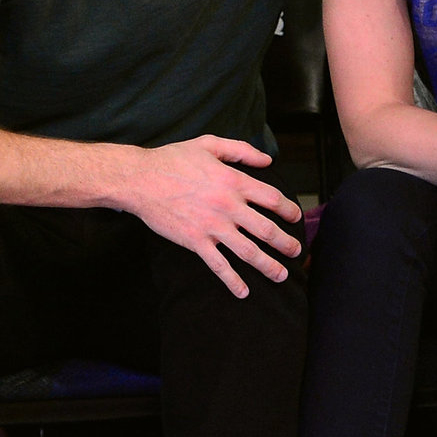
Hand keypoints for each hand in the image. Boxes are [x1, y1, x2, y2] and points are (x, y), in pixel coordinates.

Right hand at [126, 135, 301, 296]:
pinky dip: (233, 281)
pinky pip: (219, 266)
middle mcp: (228, 206)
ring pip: (249, 252)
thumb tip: (267, 160)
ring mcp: (213, 226)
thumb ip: (241, 150)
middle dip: (286, 243)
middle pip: (267, 229)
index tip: (295, 218)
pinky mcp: (196, 241)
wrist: (140, 179)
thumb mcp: (209, 144)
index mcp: (234, 181)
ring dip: (269, 266)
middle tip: (296, 251)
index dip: (288, 210)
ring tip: (281, 275)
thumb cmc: (173, 159)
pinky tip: (244, 292)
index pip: (272, 199)